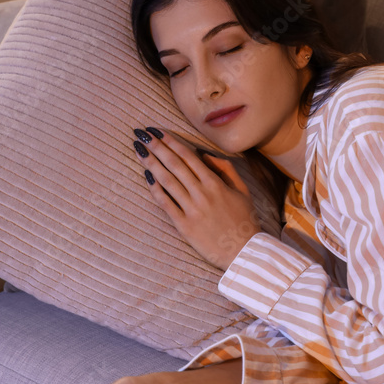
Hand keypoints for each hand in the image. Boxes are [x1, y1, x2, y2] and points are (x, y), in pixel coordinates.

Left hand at [134, 126, 261, 269]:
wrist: (244, 252)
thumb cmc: (244, 220)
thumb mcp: (242, 190)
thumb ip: (225, 169)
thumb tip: (204, 155)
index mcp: (216, 183)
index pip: (188, 156)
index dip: (171, 141)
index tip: (157, 131)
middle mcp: (202, 194)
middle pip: (174, 164)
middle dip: (156, 147)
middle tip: (141, 134)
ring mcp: (192, 210)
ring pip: (167, 181)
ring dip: (151, 163)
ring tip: (138, 150)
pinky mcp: (184, 226)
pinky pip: (166, 204)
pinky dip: (155, 189)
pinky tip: (146, 176)